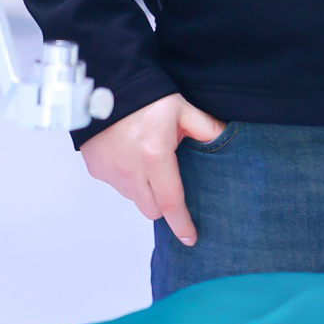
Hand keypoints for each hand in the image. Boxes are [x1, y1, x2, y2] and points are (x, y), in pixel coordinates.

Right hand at [78, 92, 225, 246]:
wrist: (106, 85)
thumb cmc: (146, 97)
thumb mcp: (182, 109)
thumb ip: (206, 128)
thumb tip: (227, 137)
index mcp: (156, 158)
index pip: (171, 202)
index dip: (182, 224)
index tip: (190, 238)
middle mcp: (131, 171)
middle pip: (152, 209)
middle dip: (163, 203)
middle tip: (168, 179)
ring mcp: (111, 172)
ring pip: (134, 198)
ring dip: (143, 189)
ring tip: (147, 159)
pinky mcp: (97, 169)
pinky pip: (117, 185)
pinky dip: (126, 177)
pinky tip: (129, 155)